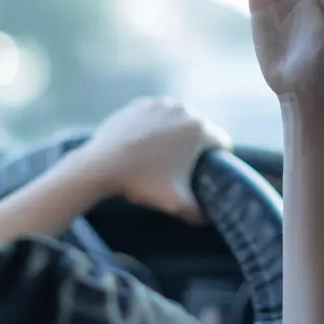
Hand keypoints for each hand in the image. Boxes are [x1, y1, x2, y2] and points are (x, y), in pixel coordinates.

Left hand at [82, 97, 229, 222]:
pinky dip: (153, 128)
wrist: (101, 165)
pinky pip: (155, 116)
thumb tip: (207, 220)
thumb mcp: (176, 203)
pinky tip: (143, 146)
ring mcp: (159, 104)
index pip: (222, 143)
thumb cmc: (142, 182)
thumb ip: (198, 213)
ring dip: (175, 135)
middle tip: (180, 169)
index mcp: (199, 129)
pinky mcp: (139, 104)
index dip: (217, 159)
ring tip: (161, 157)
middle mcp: (183, 109)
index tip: (204, 172)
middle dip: (194, 147)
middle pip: (199, 130)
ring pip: (177, 121)